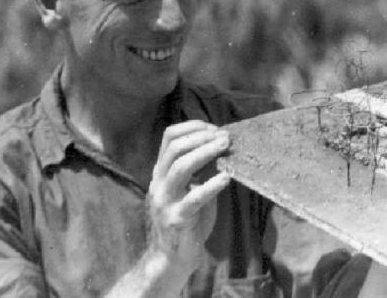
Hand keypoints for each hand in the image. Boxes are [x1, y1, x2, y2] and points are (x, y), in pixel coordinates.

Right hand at [145, 120, 231, 277]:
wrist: (172, 259)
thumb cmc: (188, 221)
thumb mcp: (191, 189)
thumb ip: (201, 169)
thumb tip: (222, 146)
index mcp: (161, 173)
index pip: (169, 137)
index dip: (193, 127)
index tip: (215, 128)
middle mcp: (159, 183)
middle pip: (175, 148)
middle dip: (202, 137)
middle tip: (225, 137)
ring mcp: (166, 201)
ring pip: (180, 167)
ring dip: (205, 152)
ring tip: (226, 147)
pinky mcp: (177, 220)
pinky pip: (194, 198)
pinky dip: (211, 185)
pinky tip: (226, 178)